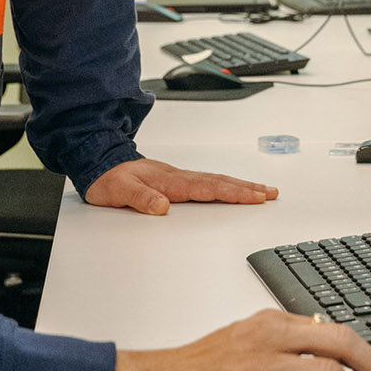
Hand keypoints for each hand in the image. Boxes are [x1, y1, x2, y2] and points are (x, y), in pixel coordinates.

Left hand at [85, 157, 277, 214]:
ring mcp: (178, 178)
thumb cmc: (109, 180)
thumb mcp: (119, 192)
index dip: (233, 193)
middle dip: (247, 188)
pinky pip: (207, 182)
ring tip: (262, 191)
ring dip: (240, 185)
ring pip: (216, 181)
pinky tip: (232, 189)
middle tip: (271, 193)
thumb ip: (140, 199)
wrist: (99, 165)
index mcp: (170, 181)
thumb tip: (161, 206)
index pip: (208, 188)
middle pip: (219, 182)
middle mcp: (178, 178)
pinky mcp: (175, 181)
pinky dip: (224, 185)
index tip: (255, 197)